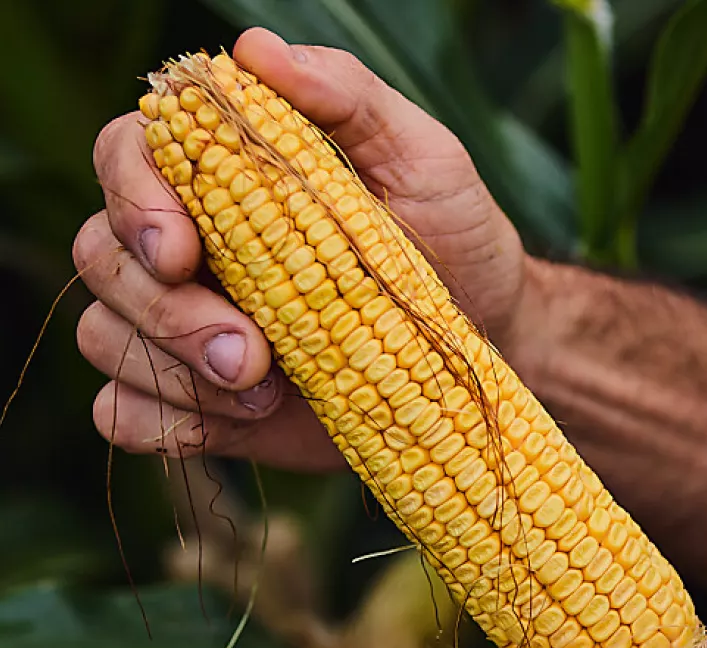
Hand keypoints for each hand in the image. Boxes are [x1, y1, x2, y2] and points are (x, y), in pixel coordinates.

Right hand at [71, 27, 527, 469]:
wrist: (485, 341)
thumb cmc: (454, 238)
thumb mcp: (424, 159)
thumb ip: (347, 98)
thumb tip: (256, 49)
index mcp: (224, 177)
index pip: (127, 159)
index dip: (135, 201)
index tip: (183, 251)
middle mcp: (190, 248)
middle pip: (103, 258)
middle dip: (164, 310)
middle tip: (250, 353)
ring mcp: (189, 329)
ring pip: (104, 336)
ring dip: (172, 370)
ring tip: (267, 387)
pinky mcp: (202, 402)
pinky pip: (124, 415)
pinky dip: (159, 422)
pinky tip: (232, 420)